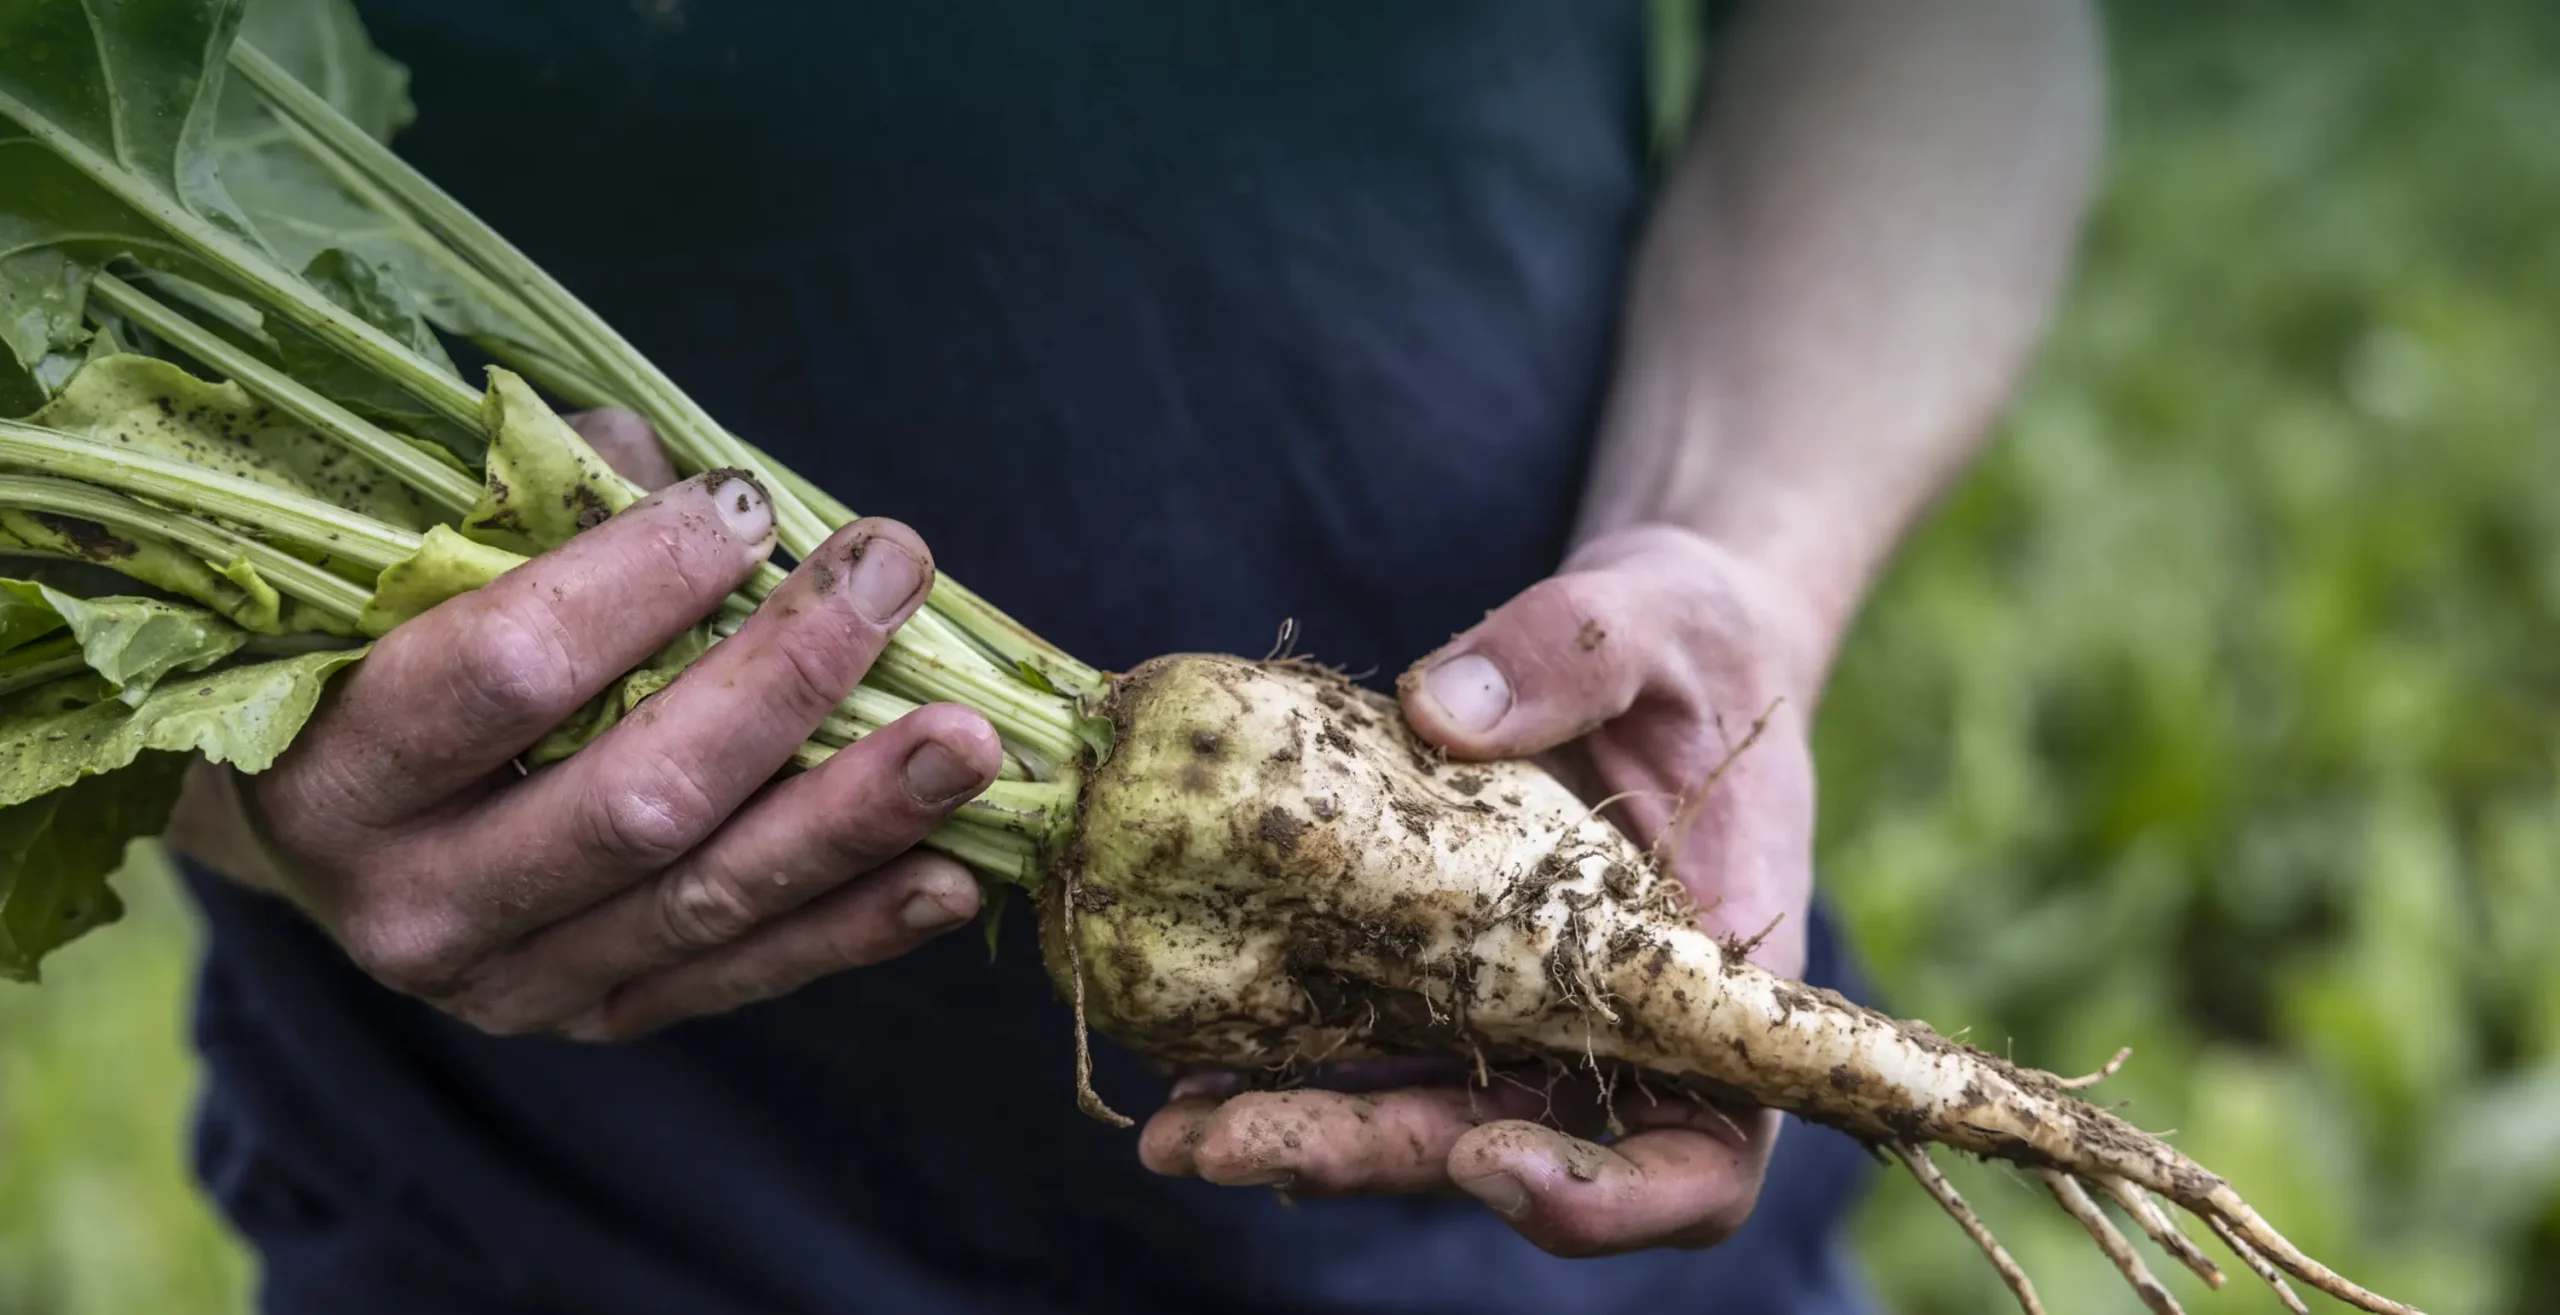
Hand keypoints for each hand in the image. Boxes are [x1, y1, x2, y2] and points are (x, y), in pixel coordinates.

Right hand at [167, 411, 998, 1040]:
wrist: (341, 827)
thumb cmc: (394, 655)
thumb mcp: (422, 572)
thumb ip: (556, 509)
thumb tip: (714, 492)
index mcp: (337, 772)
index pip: (507, 672)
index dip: (640, 583)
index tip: (748, 506)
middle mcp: (416, 903)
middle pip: (635, 798)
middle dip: (786, 680)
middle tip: (893, 574)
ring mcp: (510, 982)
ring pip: (709, 899)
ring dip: (856, 814)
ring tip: (968, 742)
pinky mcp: (596, 1019)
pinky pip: (746, 977)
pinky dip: (856, 926)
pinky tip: (951, 874)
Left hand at [1138, 524, 1821, 1255]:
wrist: (1648, 637)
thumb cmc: (1689, 638)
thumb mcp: (1651, 620)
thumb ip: (1570, 654)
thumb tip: (1442, 708)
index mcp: (1715, 982)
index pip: (1700, 1162)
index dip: (1607, 1200)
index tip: (1487, 1158)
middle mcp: (1619, 1032)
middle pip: (1518, 1151)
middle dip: (1382, 1159)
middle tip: (1244, 1146)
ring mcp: (1525, 1014)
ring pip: (1427, 1119)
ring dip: (1309, 1134)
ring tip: (1181, 1131)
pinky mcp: (1446, 975)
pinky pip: (1374, 1048)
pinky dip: (1288, 1067)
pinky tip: (1189, 1066)